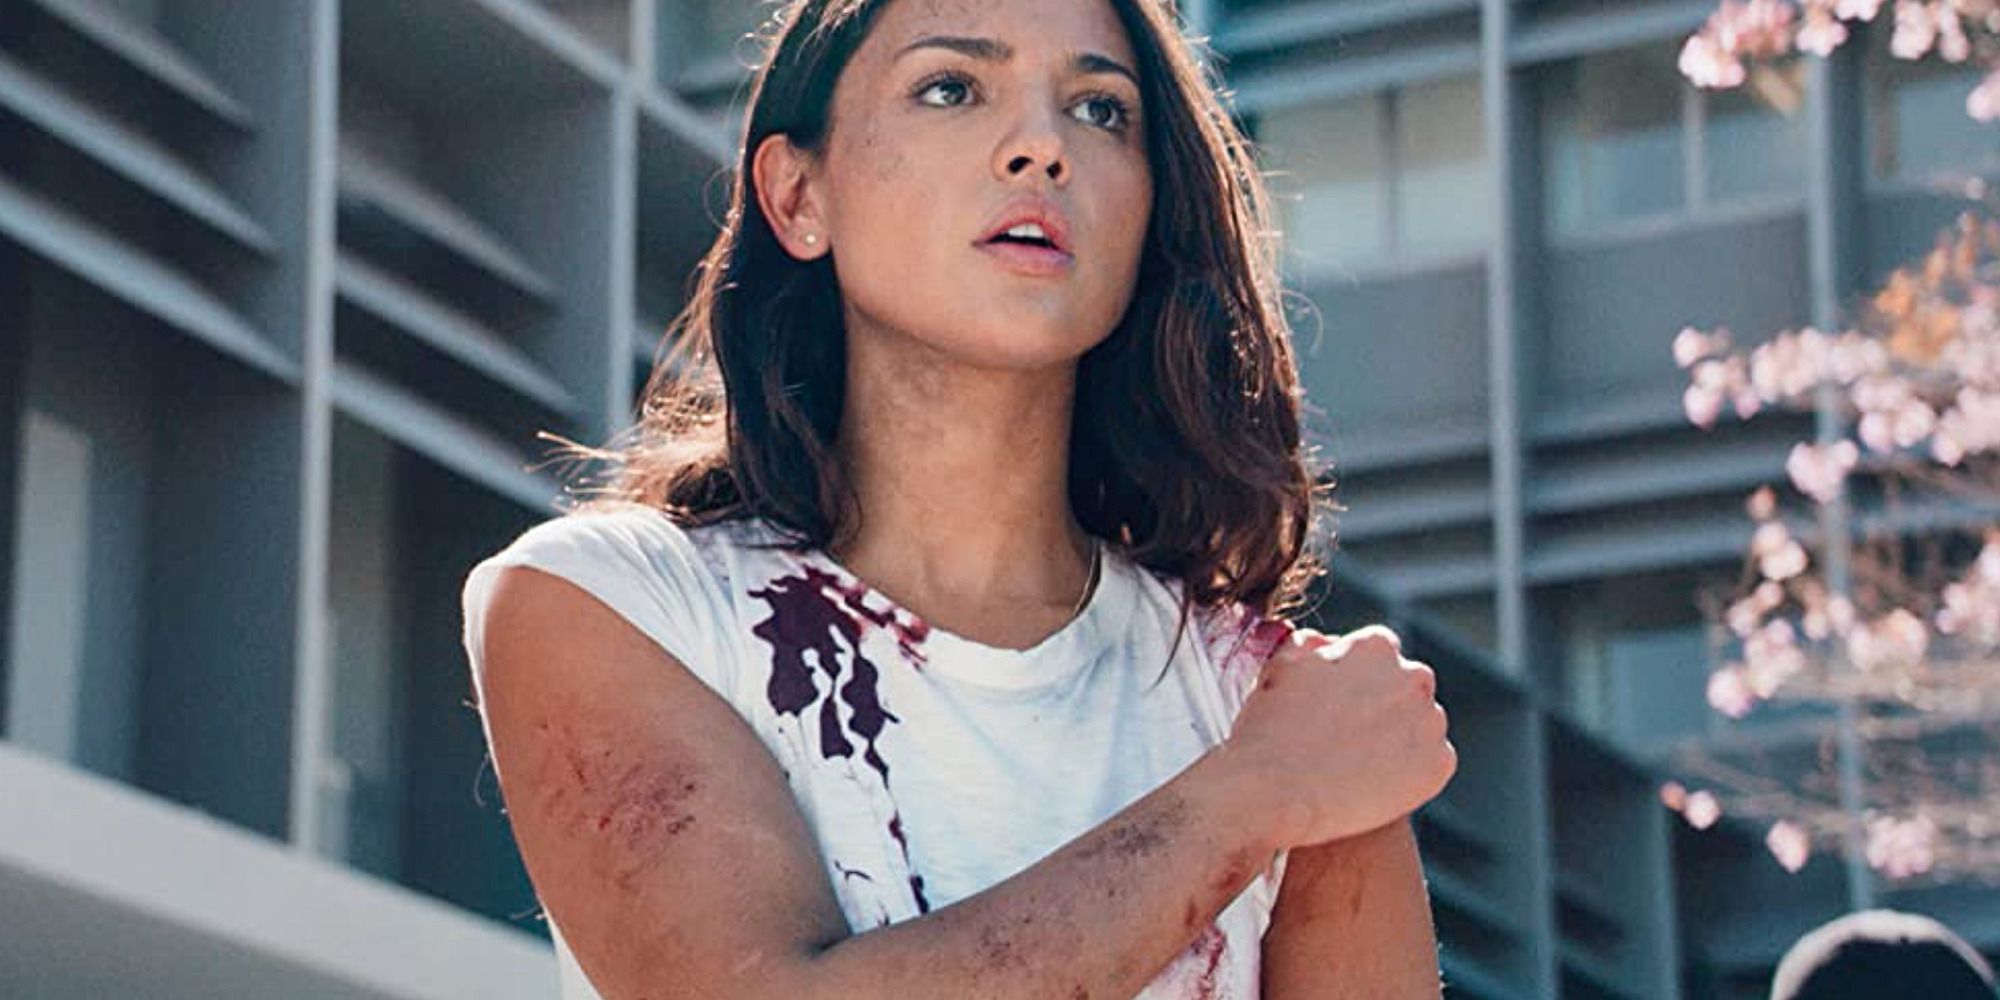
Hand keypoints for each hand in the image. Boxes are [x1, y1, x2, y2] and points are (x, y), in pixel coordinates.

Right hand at [1221, 624, 1455, 848]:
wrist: (1276, 793)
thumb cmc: (1269, 729)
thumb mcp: (1281, 667)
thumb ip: (1311, 645)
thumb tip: (1326, 642)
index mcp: (1375, 646)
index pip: (1380, 653)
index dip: (1359, 680)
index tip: (1343, 704)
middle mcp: (1412, 676)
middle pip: (1407, 687)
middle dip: (1386, 706)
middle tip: (1352, 737)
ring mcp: (1430, 721)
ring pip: (1421, 726)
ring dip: (1400, 740)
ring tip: (1359, 765)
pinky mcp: (1438, 764)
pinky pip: (1431, 764)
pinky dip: (1410, 774)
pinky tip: (1375, 786)